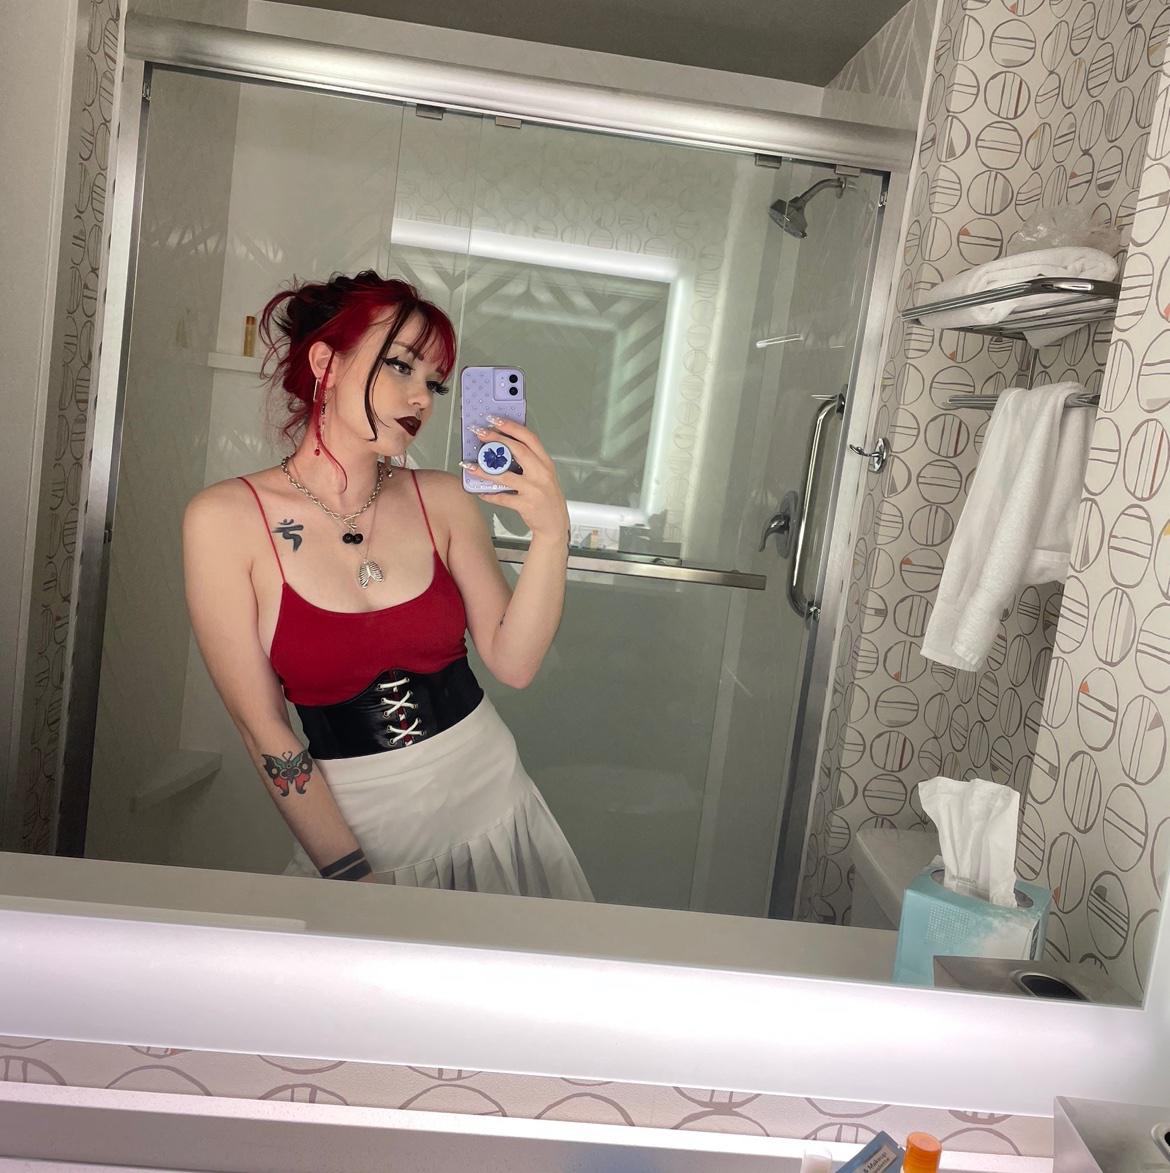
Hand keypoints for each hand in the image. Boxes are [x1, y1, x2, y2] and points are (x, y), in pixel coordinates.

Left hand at [463, 418, 568, 541]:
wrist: (555, 523)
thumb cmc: (547, 497)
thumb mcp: (543, 475)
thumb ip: (528, 461)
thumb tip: (502, 447)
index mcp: (545, 463)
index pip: (529, 438)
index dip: (512, 427)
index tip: (495, 419)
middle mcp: (541, 474)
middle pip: (518, 450)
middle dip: (497, 439)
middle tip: (480, 433)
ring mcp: (534, 490)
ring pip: (505, 476)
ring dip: (484, 470)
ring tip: (470, 465)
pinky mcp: (526, 505)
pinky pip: (503, 498)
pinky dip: (490, 494)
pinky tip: (480, 491)